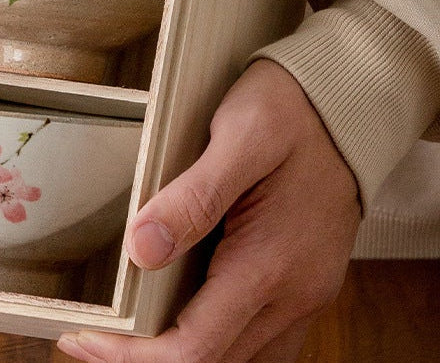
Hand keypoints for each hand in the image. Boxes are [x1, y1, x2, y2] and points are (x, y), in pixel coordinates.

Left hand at [57, 60, 361, 362]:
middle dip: (144, 360)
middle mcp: (293, 295)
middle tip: (90, 338)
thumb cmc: (295, 109)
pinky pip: (258, 342)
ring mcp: (304, 296)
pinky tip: (179, 321)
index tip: (85, 339)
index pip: (193, 349)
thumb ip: (194, 196)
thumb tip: (143, 249)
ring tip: (126, 336)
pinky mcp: (305, 286)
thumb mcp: (242, 133)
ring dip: (180, 357)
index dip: (131, 357)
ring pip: (236, 361)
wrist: (354, 103)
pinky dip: (214, 344)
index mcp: (272, 265)